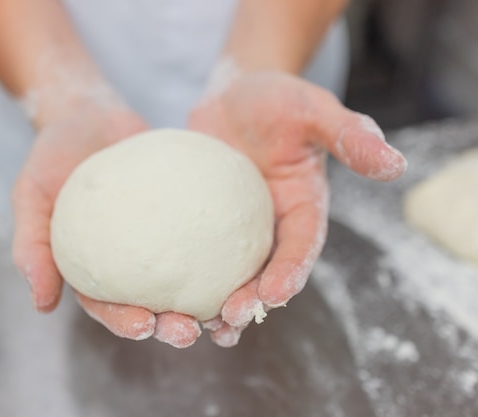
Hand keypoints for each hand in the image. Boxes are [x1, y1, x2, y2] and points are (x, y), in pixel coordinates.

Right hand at [11, 102, 202, 347]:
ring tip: (226, 309)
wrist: (88, 115)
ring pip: (186, 279)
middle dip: (171, 325)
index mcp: (94, 268)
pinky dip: (223, 251)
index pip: (108, 306)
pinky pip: (205, 234)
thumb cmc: (54, 155)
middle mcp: (130, 261)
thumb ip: (31, 244)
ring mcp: (160, 239)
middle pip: (152, 304)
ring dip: (206, 302)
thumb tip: (41, 304)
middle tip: (191, 330)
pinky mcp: (185, 214)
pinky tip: (244, 258)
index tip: (144, 325)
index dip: (125, 321)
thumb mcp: (31, 194)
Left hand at [188, 71, 406, 345]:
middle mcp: (271, 224)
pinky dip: (185, 274)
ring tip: (197, 327)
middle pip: (264, 273)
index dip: (291, 273)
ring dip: (217, 303)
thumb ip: (351, 136)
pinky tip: (162, 292)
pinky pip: (194, 251)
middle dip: (250, 302)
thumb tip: (396, 164)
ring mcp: (235, 226)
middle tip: (227, 321)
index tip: (273, 295)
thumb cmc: (277, 97)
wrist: (234, 92)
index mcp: (303, 207)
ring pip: (229, 273)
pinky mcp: (204, 221)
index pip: (301, 247)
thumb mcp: (314, 110)